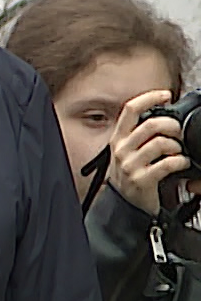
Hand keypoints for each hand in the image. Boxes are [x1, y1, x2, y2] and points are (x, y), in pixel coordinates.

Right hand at [107, 90, 187, 215]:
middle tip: (178, 132)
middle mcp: (122, 150)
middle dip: (173, 126)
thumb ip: (139, 133)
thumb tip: (162, 114)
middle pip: (151, 124)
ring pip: (161, 143)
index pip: (131, 109)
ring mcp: (130, 165)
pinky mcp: (141, 179)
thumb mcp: (127, 151)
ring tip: (179, 152)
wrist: (124, 204)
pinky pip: (168, 164)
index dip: (150, 98)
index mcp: (118, 138)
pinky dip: (181, 162)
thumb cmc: (130, 175)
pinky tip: (181, 163)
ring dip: (177, 146)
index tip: (165, 95)